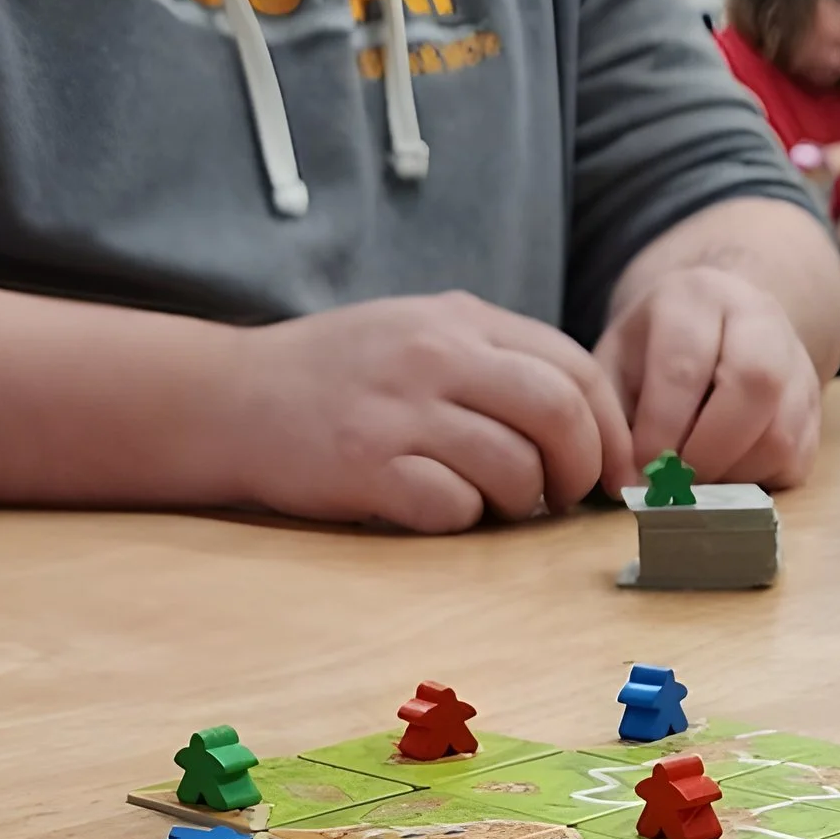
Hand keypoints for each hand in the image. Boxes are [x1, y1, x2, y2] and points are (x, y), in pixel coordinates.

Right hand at [221, 292, 633, 533]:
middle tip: (565, 497)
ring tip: (493, 503)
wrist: (229, 398)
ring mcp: (401, 412)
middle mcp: (435, 356)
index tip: (610, 468)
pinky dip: (459, 518)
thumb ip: (496, 360)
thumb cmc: (338, 377)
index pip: (574, 367)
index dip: (609, 428)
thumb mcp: (419, 333)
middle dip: (580, 469)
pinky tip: (434, 506)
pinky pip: (453, 508)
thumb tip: (584, 420)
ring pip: (514, 469)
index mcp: (460, 320)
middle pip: (559, 414)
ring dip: (519, 502)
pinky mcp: (368, 467)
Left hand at [594, 264, 823, 488]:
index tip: (643, 466)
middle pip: (756, 384)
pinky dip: (759, 480)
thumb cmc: (655, 352)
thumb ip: (613, 420)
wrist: (715, 327)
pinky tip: (726, 473)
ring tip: (698, 478)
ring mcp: (797, 361)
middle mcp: (759, 317)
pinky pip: (797, 458)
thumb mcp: (617, 365)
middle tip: (676, 481)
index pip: (686, 366)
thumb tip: (628, 485)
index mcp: (697, 298)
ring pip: (782, 432)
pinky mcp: (814, 405)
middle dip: (708, 451)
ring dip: (734, 473)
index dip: (662, 428)